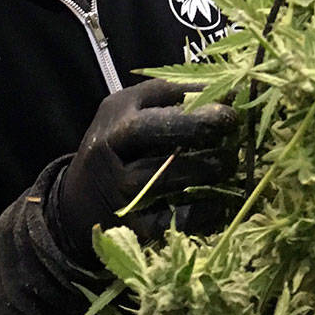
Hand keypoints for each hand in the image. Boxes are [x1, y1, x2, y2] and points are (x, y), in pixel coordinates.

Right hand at [51, 80, 237, 265]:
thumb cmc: (120, 146)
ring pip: (172, 176)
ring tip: (231, 162)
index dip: (201, 100)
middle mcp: (113, 150)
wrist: (80, 202)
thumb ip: (172, 95)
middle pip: (159, 132)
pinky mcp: (135, 226)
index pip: (160, 99)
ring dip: (211, 168)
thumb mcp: (132, 110)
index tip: (233, 102)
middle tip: (234, 128)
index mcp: (116, 114)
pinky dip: (208, 209)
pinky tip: (224, 199)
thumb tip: (231, 88)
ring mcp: (122, 191)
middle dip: (202, 128)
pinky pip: (179, 217)